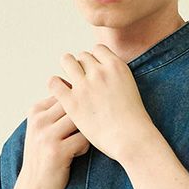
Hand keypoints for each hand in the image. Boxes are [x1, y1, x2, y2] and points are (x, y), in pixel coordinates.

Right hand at [15, 95, 90, 188]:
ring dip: (87, 132)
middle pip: (75, 105)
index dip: (79, 107)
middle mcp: (39, 120)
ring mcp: (46, 135)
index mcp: (36, 111)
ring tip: (79, 144)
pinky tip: (76, 155)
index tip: (76, 124)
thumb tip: (81, 91)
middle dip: (86, 117)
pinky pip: (83, 139)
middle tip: (87, 131)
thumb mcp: (43, 130)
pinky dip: (84, 147)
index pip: (66, 94)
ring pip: (81, 120)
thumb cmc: (45, 159)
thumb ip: (57, 112)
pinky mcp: (56, 151)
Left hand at [47, 44, 154, 163]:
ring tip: (70, 84)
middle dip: (82, 67)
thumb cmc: (134, 122)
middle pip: (82, 56)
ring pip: (67, 61)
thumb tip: (103, 78)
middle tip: (83, 83)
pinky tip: (61, 93)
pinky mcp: (72, 101)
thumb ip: (116, 79)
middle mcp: (99, 71)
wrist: (131, 139)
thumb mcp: (130, 89)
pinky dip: (56, 85)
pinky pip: (54, 82)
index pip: (98, 49)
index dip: (95, 61)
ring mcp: (84, 85)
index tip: (95, 73)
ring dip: (68, 69)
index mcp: (116, 66)